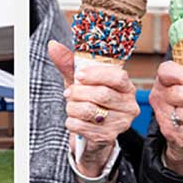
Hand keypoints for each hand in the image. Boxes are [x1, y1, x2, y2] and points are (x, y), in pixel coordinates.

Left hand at [46, 40, 139, 175]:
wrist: (89, 128)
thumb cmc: (87, 99)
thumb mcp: (80, 80)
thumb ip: (69, 63)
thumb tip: (53, 46)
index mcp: (126, 87)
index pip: (118, 77)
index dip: (96, 75)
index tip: (79, 75)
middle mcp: (129, 105)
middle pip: (102, 94)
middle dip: (79, 92)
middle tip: (68, 93)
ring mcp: (121, 123)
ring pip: (90, 111)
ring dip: (73, 107)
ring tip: (71, 106)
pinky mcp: (109, 137)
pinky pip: (83, 127)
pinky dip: (72, 122)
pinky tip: (74, 119)